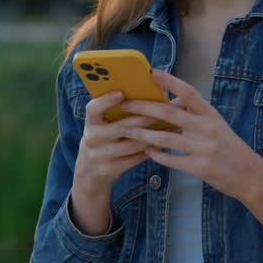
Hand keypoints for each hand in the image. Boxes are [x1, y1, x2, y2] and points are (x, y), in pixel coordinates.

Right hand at [69, 91, 158, 234]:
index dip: (106, 100)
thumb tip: (149, 92)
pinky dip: (150, 150)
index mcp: (91, 121)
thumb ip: (119, 110)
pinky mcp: (108, 169)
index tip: (122, 93)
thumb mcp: (104, 124)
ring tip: (172, 127)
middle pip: (121, 127)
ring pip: (131, 144)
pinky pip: (134, 158)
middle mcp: (91, 138)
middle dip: (145, 118)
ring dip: (153, 136)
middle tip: (166, 110)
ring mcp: (98, 155)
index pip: (93, 108)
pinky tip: (163, 143)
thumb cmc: (106, 137)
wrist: (91, 169)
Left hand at [119, 70, 262, 242]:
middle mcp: (207, 128)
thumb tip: (169, 102)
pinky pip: (171, 159)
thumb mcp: (216, 125)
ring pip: (165, 138)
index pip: (188, 92)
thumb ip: (195, 114)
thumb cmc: (229, 147)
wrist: (250, 176)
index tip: (151, 72)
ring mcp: (203, 148)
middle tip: (124, 104)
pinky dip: (156, 155)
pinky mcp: (200, 168)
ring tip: (124, 130)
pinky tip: (145, 152)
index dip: (170, 81)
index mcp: (211, 114)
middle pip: (169, 114)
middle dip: (143, 107)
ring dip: (142, 134)